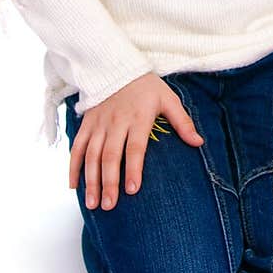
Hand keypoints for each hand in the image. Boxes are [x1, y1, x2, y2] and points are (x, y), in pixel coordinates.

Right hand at [68, 72, 203, 208]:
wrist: (116, 66)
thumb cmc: (147, 86)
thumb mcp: (168, 99)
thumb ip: (183, 122)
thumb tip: (198, 143)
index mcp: (138, 117)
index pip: (135, 147)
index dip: (133, 168)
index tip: (132, 190)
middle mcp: (116, 122)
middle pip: (110, 155)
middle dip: (109, 182)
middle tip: (109, 205)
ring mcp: (98, 124)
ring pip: (91, 155)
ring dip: (91, 180)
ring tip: (93, 203)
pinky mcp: (86, 123)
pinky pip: (77, 147)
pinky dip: (73, 167)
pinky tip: (74, 186)